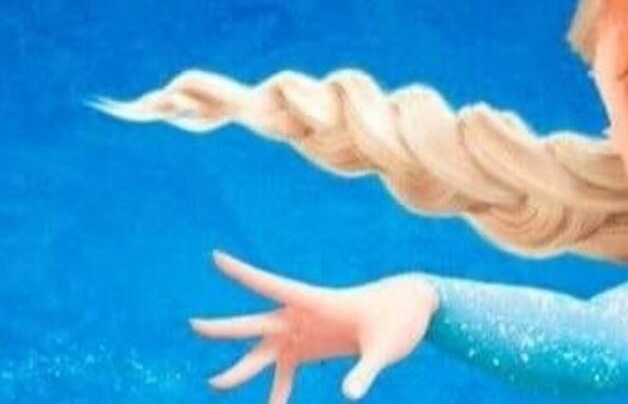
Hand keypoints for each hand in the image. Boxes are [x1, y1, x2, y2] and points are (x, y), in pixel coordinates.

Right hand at [190, 251, 438, 402]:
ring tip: (215, 383)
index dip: (245, 274)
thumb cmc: (399, 320)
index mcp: (318, 302)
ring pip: (264, 351)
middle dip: (226, 327)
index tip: (216, 258)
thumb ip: (365, 371)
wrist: (413, 311)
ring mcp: (306, 332)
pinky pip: (287, 371)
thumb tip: (350, 396)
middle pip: (258, 322)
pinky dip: (279, 390)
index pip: (274, 285)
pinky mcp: (314, 348)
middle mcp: (304, 316)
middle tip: (194, 325)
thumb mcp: (385, 347)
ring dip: (243, 369)